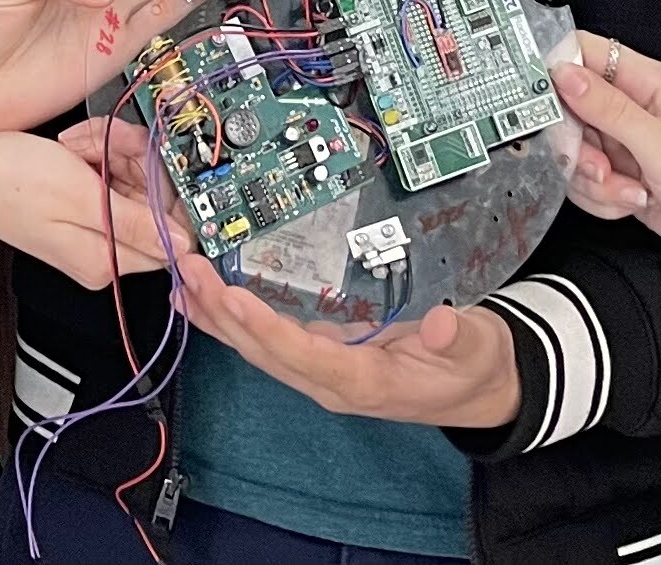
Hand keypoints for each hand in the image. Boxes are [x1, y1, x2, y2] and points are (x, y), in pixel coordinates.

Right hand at [0, 130, 171, 289]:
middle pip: (150, 201)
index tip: (150, 160)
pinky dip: (96, 151)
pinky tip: (75, 143)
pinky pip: (108, 173)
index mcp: (104, 261)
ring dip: (111, 149)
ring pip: (130, 180)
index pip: (168, 233)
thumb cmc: (7, 182)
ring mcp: (91, 225)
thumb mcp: (79, 197)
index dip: (164, 191)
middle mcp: (102, 250)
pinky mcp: (80, 203)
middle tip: (105, 141)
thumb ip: (136, 223)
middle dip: (133, 161)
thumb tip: (187, 246)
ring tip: (79, 140)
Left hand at [177, 257, 518, 428]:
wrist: (478, 388)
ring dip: (218, 317)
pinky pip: (268, 340)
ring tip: (182, 282)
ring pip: (260, 349)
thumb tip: (441, 323)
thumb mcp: (477, 349)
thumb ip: (458, 337)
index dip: (266, 330)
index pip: (306, 358)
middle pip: (268, 353)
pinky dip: (233, 319)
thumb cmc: (475, 365)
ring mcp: (323, 372)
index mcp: (367, 383)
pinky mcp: (320, 356)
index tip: (232, 298)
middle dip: (224, 315)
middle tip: (188, 271)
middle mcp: (334, 383)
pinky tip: (206, 298)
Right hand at [552, 37, 660, 247]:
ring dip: (593, 180)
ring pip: (570, 150)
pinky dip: (600, 197)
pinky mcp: (611, 170)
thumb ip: (610, 109)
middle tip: (602, 168)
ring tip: (631, 190)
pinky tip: (632, 200)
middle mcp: (624, 104)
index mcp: (641, 81)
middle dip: (576, 147)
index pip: (582, 51)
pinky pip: (580, 179)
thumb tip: (564, 73)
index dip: (556, 70)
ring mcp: (615, 138)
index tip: (544, 102)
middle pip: (565, 108)